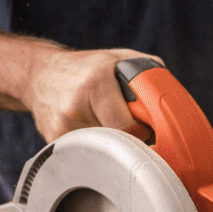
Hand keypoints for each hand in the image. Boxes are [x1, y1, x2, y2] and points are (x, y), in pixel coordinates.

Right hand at [23, 48, 161, 141]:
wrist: (38, 74)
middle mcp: (76, 103)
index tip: (147, 132)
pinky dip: (94, 147)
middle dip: (130, 141)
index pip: (127, 127)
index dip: (142, 134)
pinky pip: (85, 152)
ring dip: (112, 145)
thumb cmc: (86, 68)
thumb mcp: (118, 59)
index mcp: (96, 83)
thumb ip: (149, 75)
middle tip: (135, 135)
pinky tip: (92, 131)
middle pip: (115, 142)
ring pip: (101, 149)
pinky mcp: (52, 139)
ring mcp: (62, 124)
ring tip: (110, 128)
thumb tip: (175, 100)